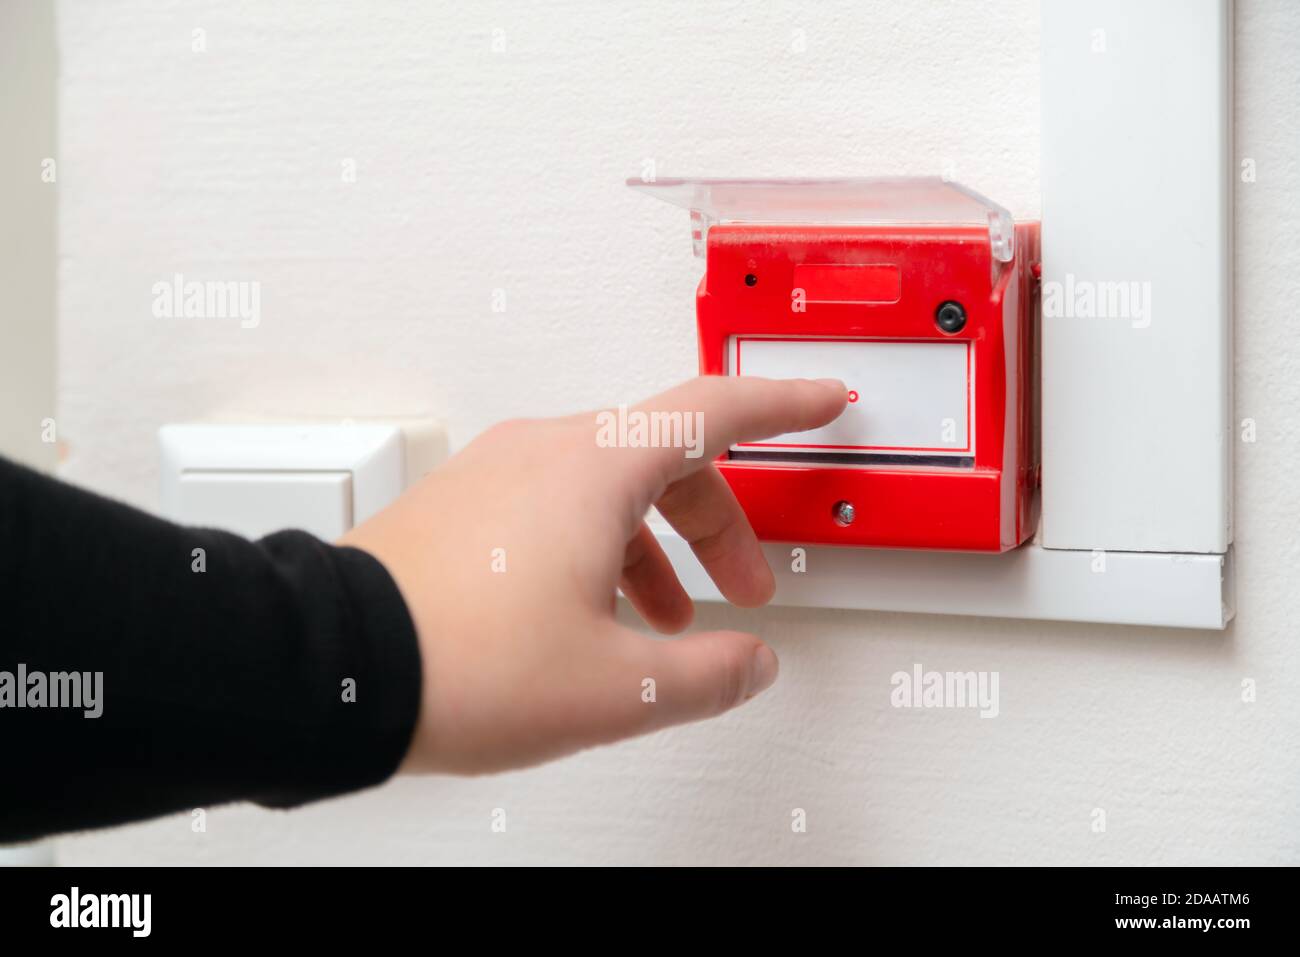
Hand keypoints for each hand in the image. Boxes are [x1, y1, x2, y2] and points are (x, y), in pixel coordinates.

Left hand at [340, 375, 847, 773]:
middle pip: (665, 459)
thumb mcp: (615, 688)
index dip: (783, 406)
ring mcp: (496, 474)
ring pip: (607, 487)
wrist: (330, 671)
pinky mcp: (462, 507)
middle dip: (718, 522)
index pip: (716, 413)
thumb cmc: (457, 661)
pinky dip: (600, 547)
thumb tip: (747, 664)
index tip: (821, 399)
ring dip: (656, 545)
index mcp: (596, 469)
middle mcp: (544, 452)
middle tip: (746, 581)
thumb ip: (706, 675)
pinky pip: (556, 506)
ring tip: (669, 620)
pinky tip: (595, 614)